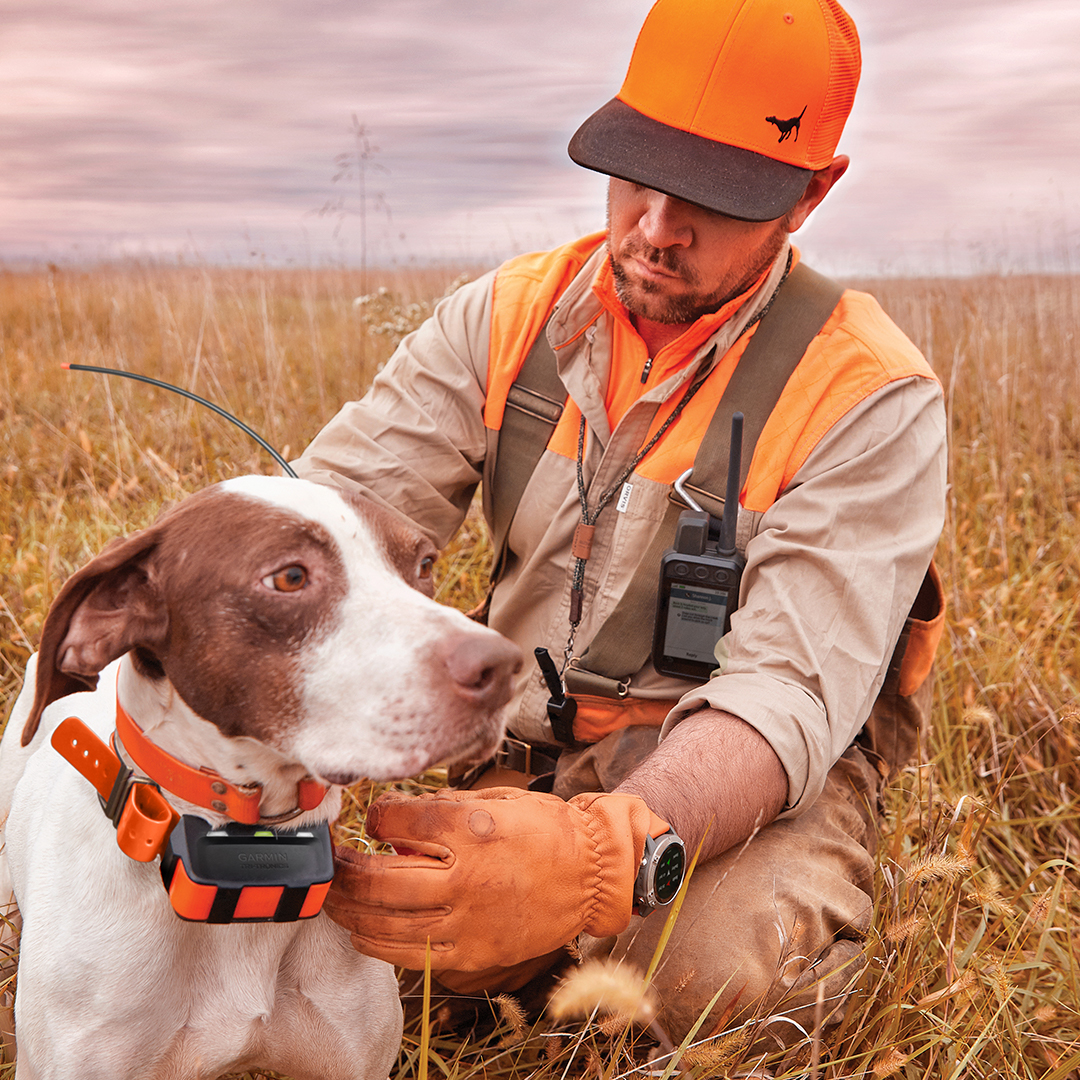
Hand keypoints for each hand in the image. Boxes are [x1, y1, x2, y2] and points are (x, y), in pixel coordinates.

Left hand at [324, 786, 666, 973]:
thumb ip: (444, 808)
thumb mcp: (497, 800)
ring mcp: (468, 919)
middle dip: (344, 871)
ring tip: (335, 898)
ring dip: (350, 911)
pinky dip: (378, 942)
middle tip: (332, 863)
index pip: (399, 821)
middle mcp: (466, 876)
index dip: (374, 816)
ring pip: (386, 922)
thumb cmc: (546, 829)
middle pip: (379, 879)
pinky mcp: (473, 952)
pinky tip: (364, 930)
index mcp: (472, 828)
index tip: (369, 816)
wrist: (593, 873)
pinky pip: (411, 954)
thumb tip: (396, 817)